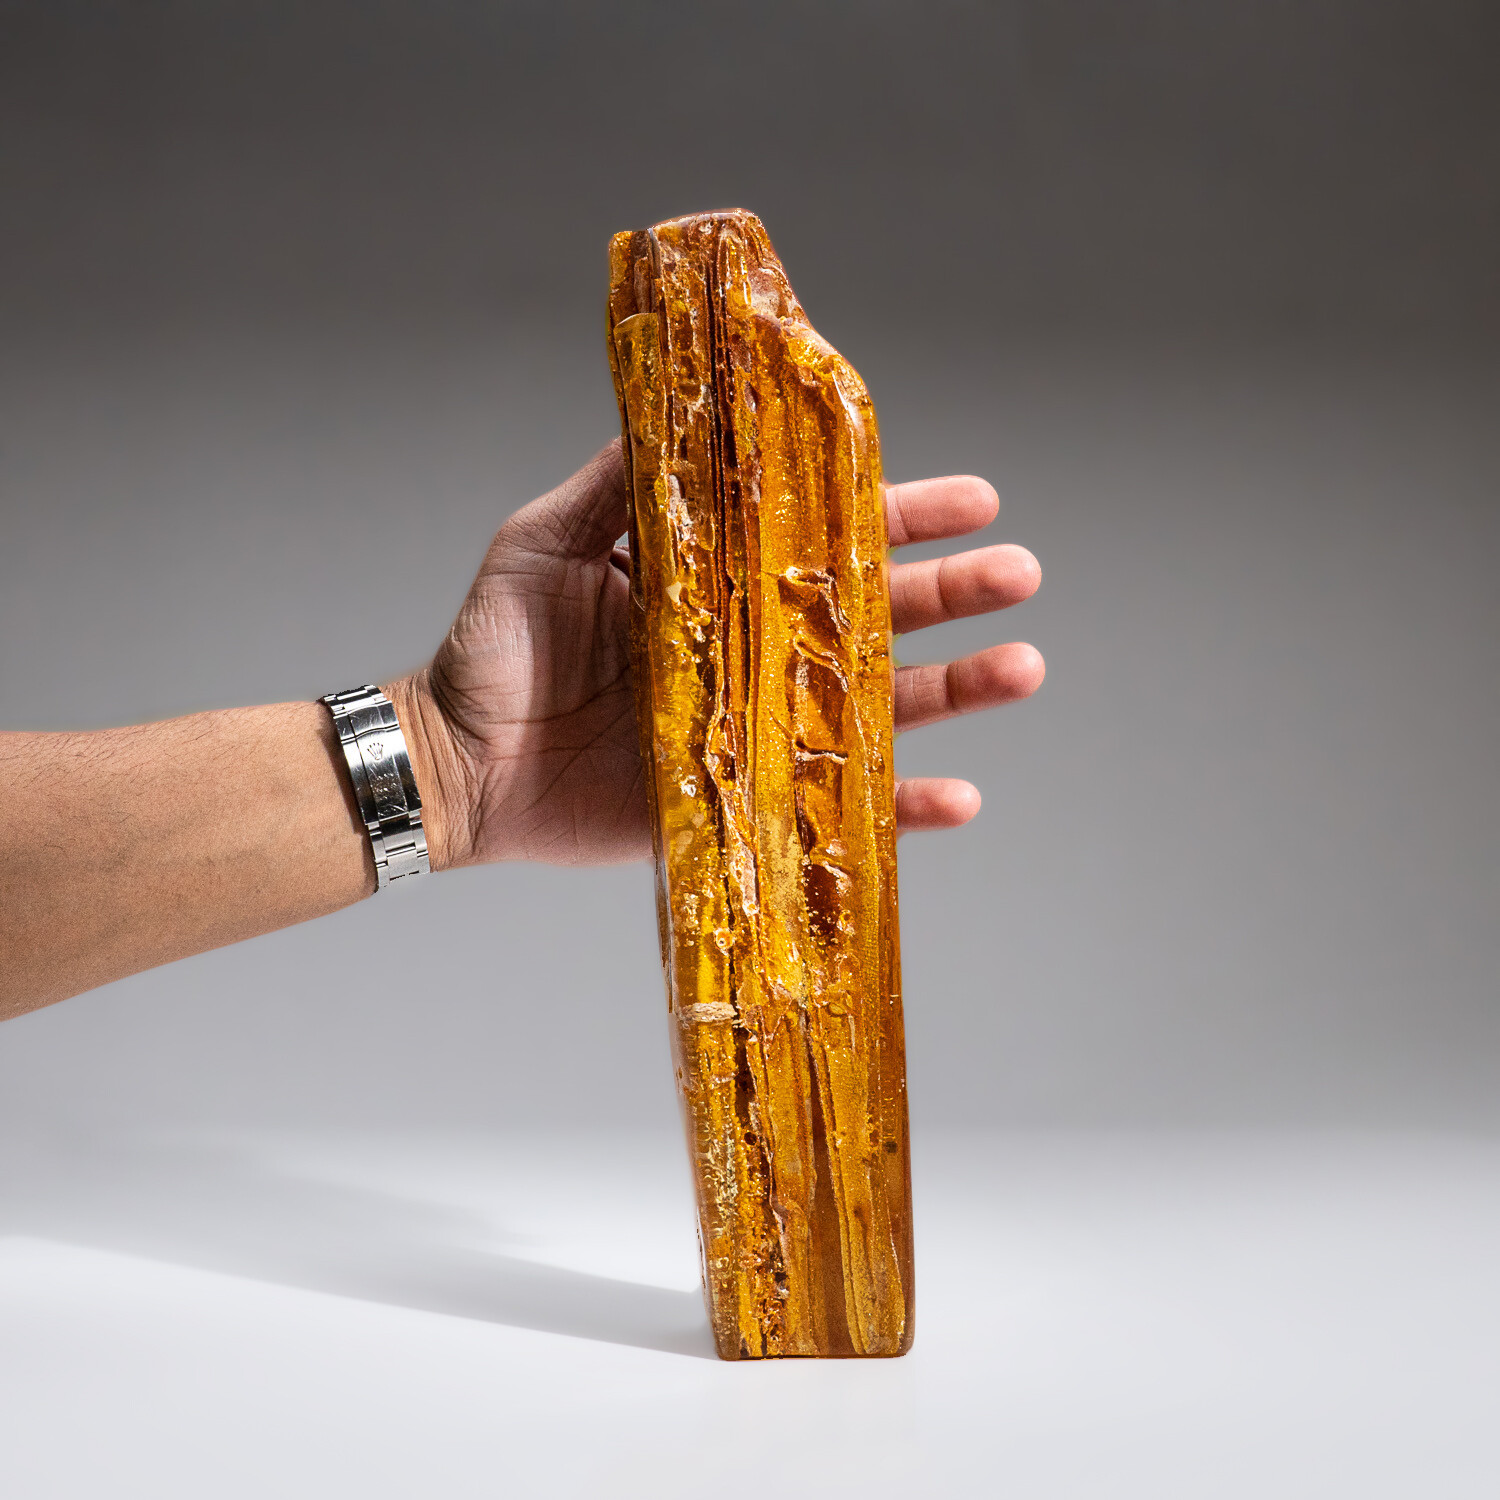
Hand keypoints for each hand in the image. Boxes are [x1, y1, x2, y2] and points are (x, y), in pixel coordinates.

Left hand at [391, 440, 1043, 867]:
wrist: (457, 761)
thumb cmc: (495, 648)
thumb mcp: (546, 541)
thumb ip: (615, 486)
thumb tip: (677, 413)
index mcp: (716, 586)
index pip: (823, 543)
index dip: (899, 520)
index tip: (972, 500)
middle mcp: (750, 654)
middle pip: (870, 618)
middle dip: (950, 594)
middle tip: (1018, 574)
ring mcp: (753, 732)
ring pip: (873, 707)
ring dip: (954, 688)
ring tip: (1022, 666)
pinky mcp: (740, 804)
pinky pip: (835, 810)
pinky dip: (898, 810)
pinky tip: (959, 799)